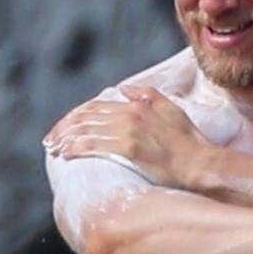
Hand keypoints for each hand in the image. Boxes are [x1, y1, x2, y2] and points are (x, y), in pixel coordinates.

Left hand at [43, 87, 209, 188]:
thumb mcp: (171, 110)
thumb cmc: (190, 142)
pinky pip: (94, 145)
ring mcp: (128, 131)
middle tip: (50, 140)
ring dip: (65, 138)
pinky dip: (76, 148)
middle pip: (86, 117)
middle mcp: (129, 114)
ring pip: (87, 130)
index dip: (76, 116)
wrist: (202, 164)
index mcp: (137, 105)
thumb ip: (148, 95)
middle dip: (64, 127)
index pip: (96, 107)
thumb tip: (124, 88)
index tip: (64, 127)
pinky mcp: (129, 148)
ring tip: (53, 148)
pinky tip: (65, 154)